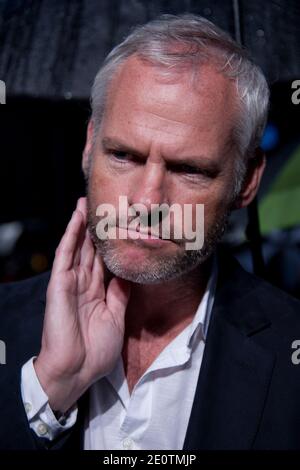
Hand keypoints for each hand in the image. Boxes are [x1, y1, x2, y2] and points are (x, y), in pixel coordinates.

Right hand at [34, 198, 130, 411]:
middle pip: (91, 250)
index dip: (110, 243)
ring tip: (86, 203)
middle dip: (96, 229)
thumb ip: (119, 296)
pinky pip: (65, 255)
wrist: (76, 370)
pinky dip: (71, 236)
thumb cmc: (95, 351)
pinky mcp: (59, 284)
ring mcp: (70, 282)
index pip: (104, 261)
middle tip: (103, 206)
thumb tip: (127, 276)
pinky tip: (77, 219)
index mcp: (96, 292)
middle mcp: (83, 284)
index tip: (120, 226)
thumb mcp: (115, 319)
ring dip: (82, 225)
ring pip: (78, 247)